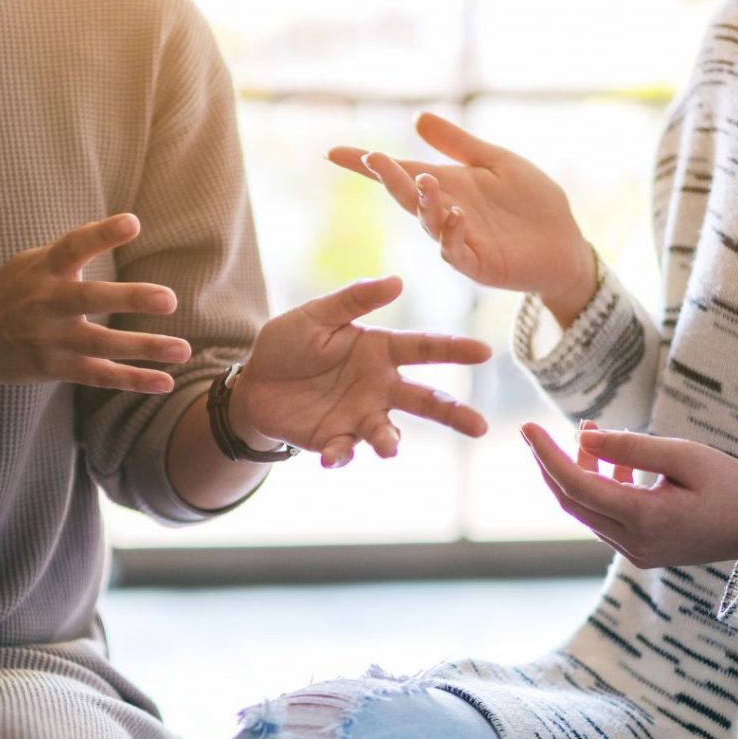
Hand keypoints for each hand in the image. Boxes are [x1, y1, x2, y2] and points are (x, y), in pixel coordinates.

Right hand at [0, 213, 191, 393]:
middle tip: (169, 299)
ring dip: (144, 347)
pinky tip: (165, 381)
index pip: (73, 246)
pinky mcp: (55, 368)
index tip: (132, 223)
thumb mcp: (28, 264)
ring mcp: (51, 339)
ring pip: (102, 344)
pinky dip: (132, 380)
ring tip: (184, 349)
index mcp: (43, 270)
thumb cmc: (6, 296)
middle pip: (90, 299)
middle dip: (129, 298)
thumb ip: (67, 253)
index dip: (101, 234)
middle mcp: (47, 303)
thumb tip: (111, 230)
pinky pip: (100, 376)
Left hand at [229, 276, 491, 467]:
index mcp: (380, 351)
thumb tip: (398, 281)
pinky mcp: (335, 439)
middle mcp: (379, 387)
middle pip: (425, 400)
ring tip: (389, 449)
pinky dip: (341, 455)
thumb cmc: (289, 343)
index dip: (454, 350)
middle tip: (480, 427)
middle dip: (454, 413)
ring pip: (388, 433)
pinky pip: (345, 450)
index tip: (484, 352)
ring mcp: (360, 416)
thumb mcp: (316, 315)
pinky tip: (331, 457)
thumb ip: (354, 300)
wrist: (253, 382)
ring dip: (390, 442)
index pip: (425, 348)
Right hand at [328, 113, 596, 325]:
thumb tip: (418, 119)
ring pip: (428, 223)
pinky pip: (457, 251)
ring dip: (423, 203)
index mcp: (445, 187)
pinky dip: (452, 234)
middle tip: (373, 159)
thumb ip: (458, 144)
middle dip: (388, 179)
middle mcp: (444, 213)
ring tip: (425, 180)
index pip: (399, 174)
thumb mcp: (495, 162)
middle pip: (406, 196)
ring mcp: (458, 241)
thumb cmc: (531, 203)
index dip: (366, 165)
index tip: (333, 153)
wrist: (564, 243)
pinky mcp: (478, 265)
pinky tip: (456, 214)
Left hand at [522, 420, 737, 567]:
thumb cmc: (734, 488)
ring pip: (586, 508)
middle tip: (538, 431)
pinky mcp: (641, 551)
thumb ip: (632, 446)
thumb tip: (582, 436)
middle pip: (571, 500)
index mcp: (644, 519)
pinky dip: (598, 486)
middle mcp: (633, 542)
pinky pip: (604, 517)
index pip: (576, 485)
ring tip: (589, 431)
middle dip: (551, 463)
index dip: (546, 454)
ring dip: (579, 470)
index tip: (526, 428)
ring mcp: (636, 552)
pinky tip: (611, 461)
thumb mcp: (686, 456)